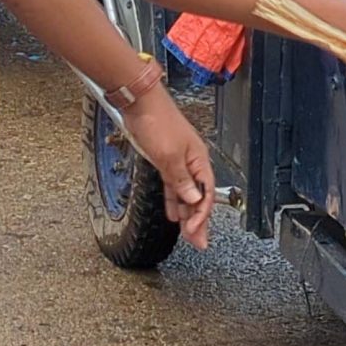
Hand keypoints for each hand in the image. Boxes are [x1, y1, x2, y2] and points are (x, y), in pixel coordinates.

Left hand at [119, 92, 214, 249]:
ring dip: (187, 214)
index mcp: (199, 160)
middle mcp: (192, 162)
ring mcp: (179, 161)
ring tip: (189, 235)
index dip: (201, 216)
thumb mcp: (169, 156)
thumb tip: (193, 199)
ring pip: (187, 194)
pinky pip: (174, 187)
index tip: (195, 233)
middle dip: (199, 221)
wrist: (140, 102)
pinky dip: (175, 201)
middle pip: (199, 197)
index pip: (205, 195)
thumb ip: (181, 180)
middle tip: (199, 243)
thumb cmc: (157, 122)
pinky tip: (174, 213)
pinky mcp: (166, 160)